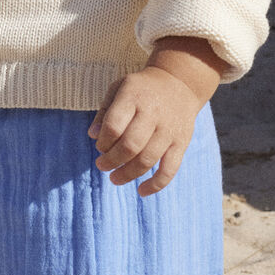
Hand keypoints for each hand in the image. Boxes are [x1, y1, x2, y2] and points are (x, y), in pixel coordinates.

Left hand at [88, 36, 224, 196]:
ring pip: (147, 160)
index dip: (103, 142)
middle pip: (129, 146)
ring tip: (115, 178)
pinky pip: (169, 169)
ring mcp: (169, 129)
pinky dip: (156, 184)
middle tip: (102, 166)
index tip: (100, 147)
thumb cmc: (142, 90)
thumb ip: (104, 111)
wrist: (180, 83)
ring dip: (127, 174)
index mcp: (134, 97)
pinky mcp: (182, 143)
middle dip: (111, 161)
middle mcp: (153, 113)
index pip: (113, 126)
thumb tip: (92, 135)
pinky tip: (142, 191)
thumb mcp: (119, 89)